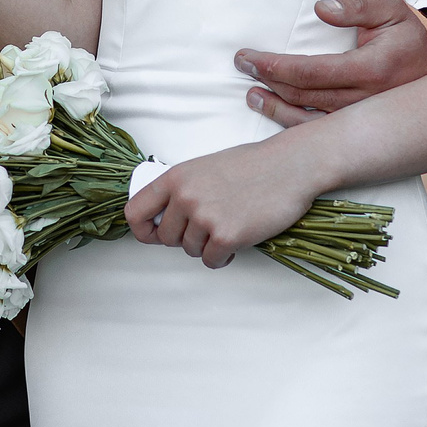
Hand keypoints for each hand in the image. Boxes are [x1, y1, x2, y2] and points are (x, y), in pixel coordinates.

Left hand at [123, 139, 322, 268]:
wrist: (290, 166)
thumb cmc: (253, 165)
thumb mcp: (206, 167)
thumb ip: (183, 189)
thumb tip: (167, 216)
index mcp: (176, 177)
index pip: (135, 212)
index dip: (144, 229)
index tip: (156, 233)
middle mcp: (185, 196)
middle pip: (165, 238)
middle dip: (184, 239)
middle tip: (207, 228)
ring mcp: (205, 216)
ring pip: (190, 251)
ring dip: (207, 246)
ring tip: (227, 227)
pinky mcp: (226, 236)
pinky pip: (211, 261)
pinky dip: (223, 257)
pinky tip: (236, 242)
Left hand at [237, 0, 426, 127]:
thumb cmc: (410, 33)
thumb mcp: (392, 8)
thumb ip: (358, 6)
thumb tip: (321, 9)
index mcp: (372, 69)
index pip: (311, 72)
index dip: (275, 66)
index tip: (249, 57)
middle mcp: (366, 100)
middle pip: (304, 97)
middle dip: (268, 81)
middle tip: (243, 66)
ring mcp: (362, 118)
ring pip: (309, 121)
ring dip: (275, 109)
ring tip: (251, 94)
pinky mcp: (359, 127)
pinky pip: (321, 132)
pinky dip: (292, 125)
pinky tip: (275, 113)